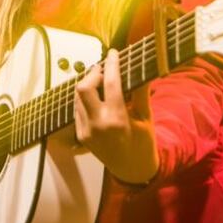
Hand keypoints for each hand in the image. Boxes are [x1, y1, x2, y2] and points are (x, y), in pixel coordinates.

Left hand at [74, 49, 158, 184]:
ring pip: (77, 97)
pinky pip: (77, 108)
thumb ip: (140, 92)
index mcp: (117, 120)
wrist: (131, 170)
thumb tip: (141, 67)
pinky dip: (85, 97)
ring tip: (101, 79)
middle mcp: (97, 125)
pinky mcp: (80, 135)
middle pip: (83, 88)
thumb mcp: (145, 117)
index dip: (112, 64)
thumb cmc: (143, 144)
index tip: (113, 52)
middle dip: (93, 73)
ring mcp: (86, 131)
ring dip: (87, 84)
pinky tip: (96, 95)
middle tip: (104, 67)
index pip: (111, 83)